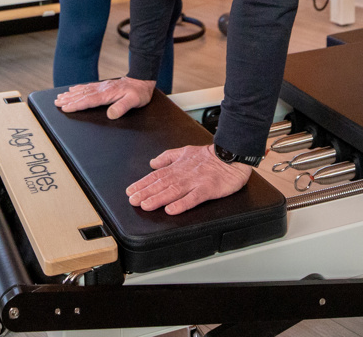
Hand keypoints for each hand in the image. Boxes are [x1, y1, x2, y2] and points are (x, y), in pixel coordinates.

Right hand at [54, 77, 154, 117]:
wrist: (142, 80)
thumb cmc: (139, 92)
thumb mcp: (134, 101)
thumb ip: (122, 107)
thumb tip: (110, 114)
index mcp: (107, 94)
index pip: (89, 101)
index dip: (76, 105)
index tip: (65, 108)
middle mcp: (102, 90)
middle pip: (82, 95)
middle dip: (68, 99)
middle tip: (56, 102)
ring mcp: (102, 87)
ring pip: (83, 91)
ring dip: (70, 94)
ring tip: (60, 97)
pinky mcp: (103, 86)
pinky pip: (87, 87)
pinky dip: (78, 89)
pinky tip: (73, 89)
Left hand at [127, 144, 251, 213]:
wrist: (232, 154)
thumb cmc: (211, 155)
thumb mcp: (185, 151)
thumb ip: (168, 157)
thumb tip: (153, 163)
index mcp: (177, 166)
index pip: (156, 176)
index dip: (142, 184)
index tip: (130, 191)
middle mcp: (183, 174)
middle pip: (161, 184)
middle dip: (146, 193)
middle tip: (133, 201)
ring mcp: (195, 181)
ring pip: (173, 191)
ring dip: (158, 198)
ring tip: (146, 205)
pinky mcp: (207, 189)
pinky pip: (193, 198)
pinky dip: (182, 204)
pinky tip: (172, 210)